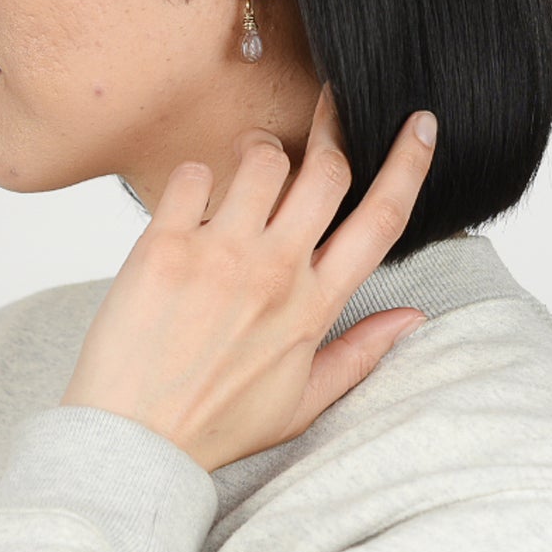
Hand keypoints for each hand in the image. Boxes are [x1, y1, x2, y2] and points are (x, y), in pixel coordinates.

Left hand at [59, 83, 436, 472]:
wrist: (134, 440)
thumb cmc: (213, 423)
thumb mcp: (301, 403)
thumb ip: (359, 354)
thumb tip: (413, 319)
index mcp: (315, 307)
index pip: (382, 220)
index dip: (409, 164)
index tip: (418, 125)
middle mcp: (275, 273)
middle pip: (328, 171)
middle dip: (332, 130)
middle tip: (323, 112)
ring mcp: (219, 256)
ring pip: (264, 159)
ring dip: (263, 148)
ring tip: (249, 161)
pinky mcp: (165, 248)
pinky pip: (193, 176)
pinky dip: (195, 175)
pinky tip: (190, 199)